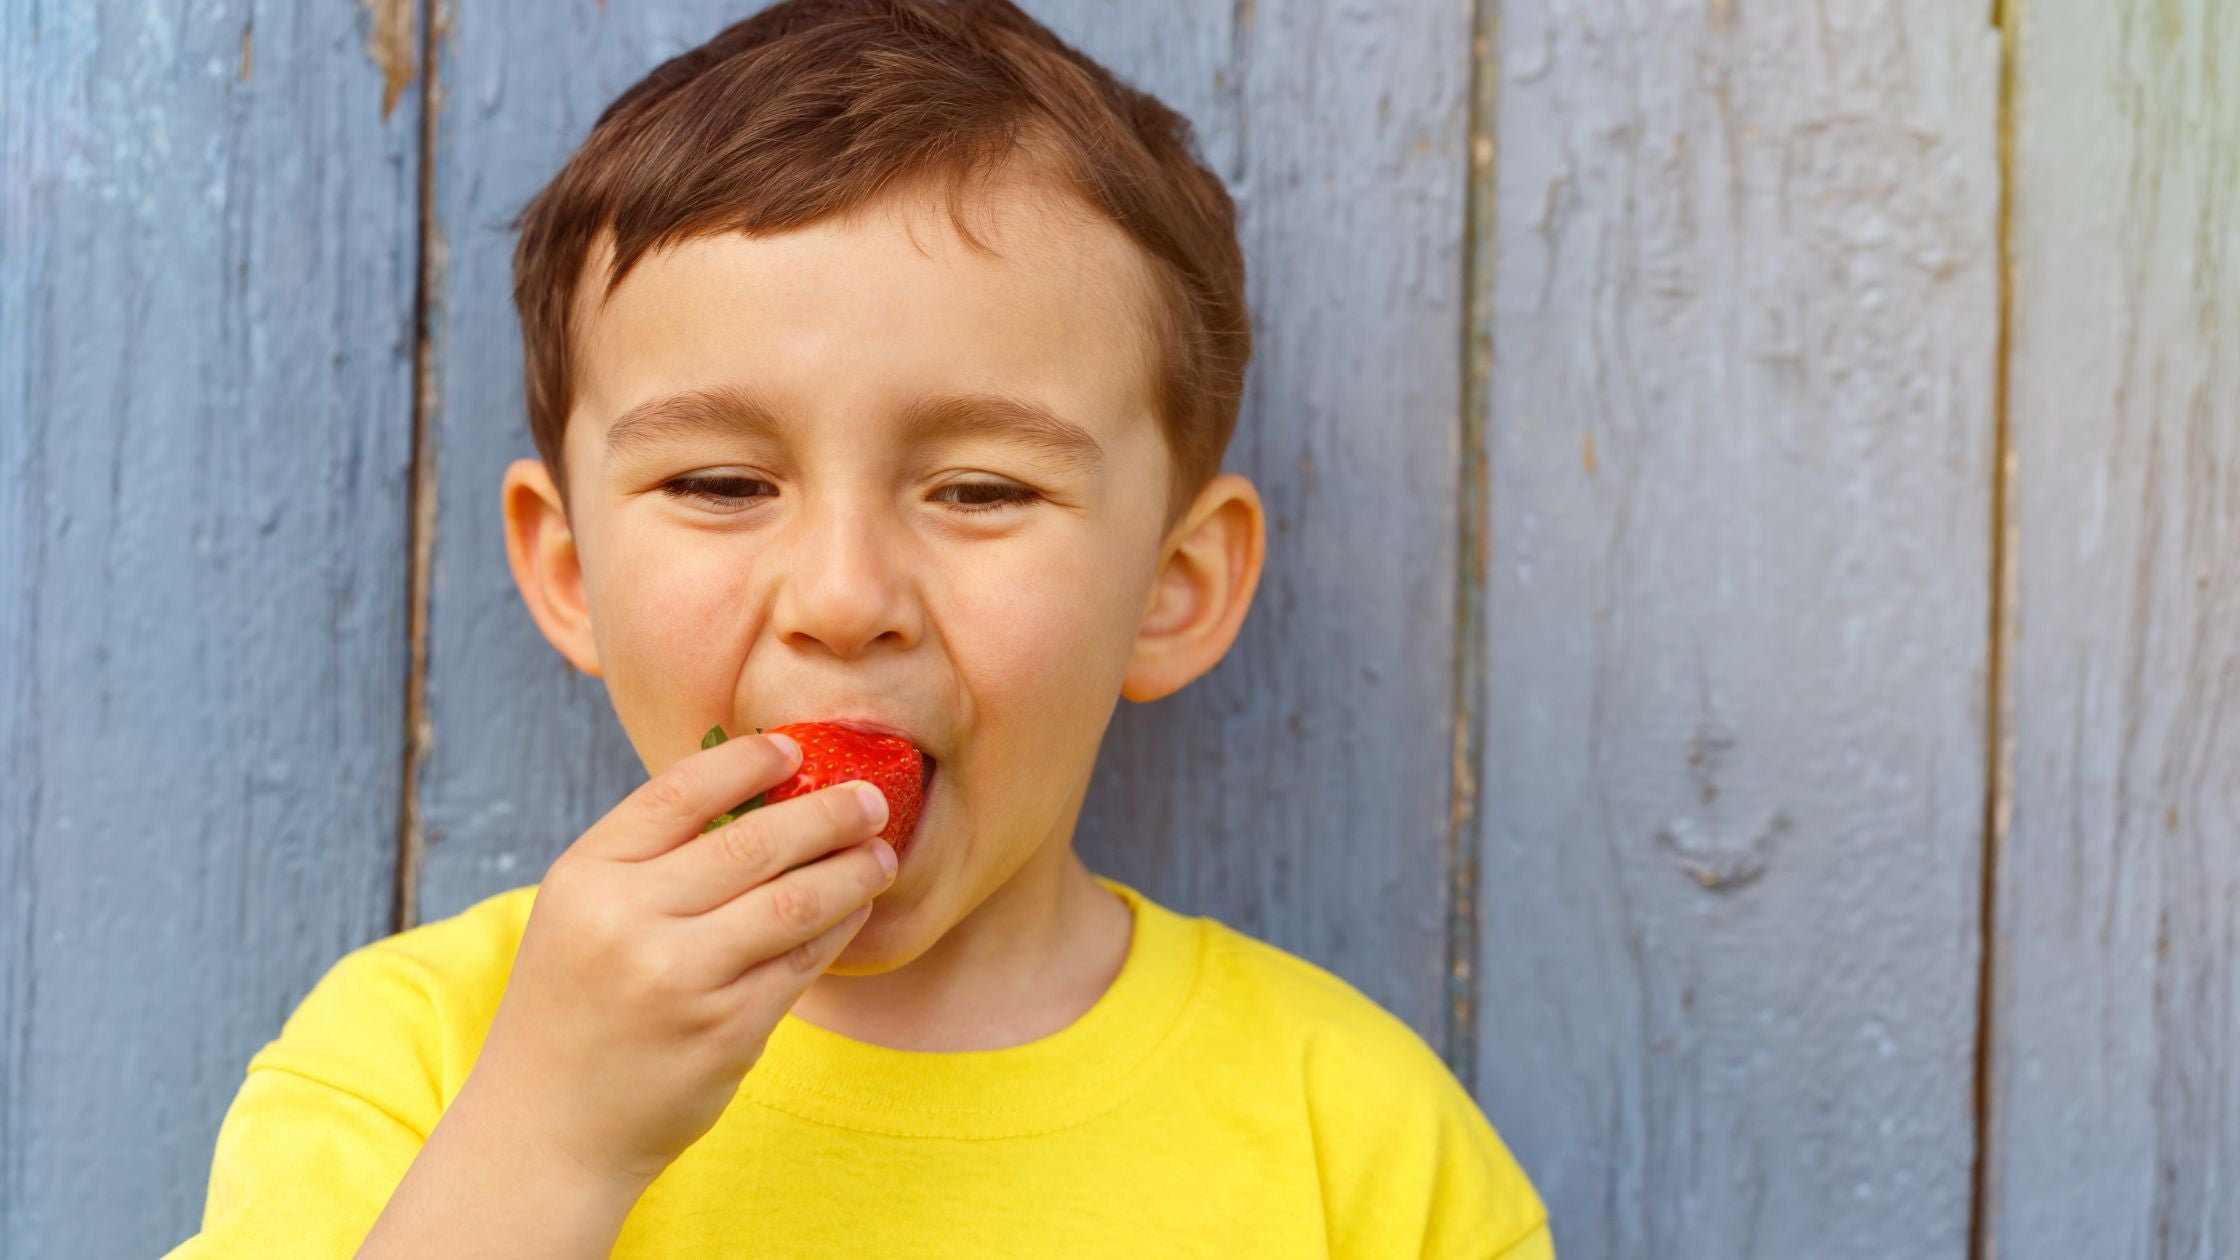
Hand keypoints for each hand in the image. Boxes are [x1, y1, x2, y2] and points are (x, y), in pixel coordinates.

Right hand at [465, 731, 896, 1190]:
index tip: (795, 748)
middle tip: (871, 798)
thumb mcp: (580, 915)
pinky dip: (839, 928)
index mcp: (586, 876)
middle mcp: (629, 921)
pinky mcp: (727, 1029)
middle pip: (753, 842)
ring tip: (882, 853)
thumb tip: (758, 793)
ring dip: (852, 870)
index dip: (746, 761)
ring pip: (795, 901)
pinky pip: (802, 961)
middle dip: (827, 812)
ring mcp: (682, 978)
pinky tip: (856, 909)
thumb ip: (651, 858)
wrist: (547, 1129)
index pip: (679, 792)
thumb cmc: (575, 1008)